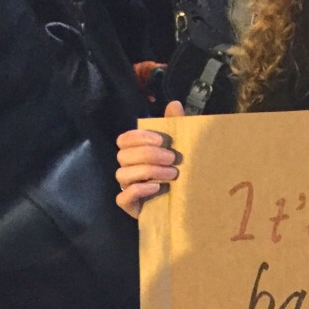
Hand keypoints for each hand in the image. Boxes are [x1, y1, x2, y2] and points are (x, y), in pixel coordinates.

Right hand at [116, 100, 184, 218]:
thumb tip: (174, 103)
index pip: (124, 139)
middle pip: (124, 155)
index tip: (163, 140)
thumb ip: (175, 125)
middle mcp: (127, 167)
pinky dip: (140, 189)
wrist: (186, 204)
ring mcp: (126, 187)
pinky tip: (158, 188)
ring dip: (148, 171)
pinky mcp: (129, 205)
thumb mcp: (180, 147)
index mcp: (135, 152)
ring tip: (172, 174)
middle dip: (149, 155)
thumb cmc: (179, 171)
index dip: (140, 137)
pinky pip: (123, 197)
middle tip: (173, 159)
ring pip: (123, 174)